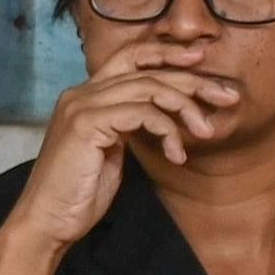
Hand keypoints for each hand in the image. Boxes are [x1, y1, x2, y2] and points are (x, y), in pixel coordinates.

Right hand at [1, 62, 245, 252]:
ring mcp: (81, 106)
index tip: (200, 59)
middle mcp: (80, 93)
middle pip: (146, 70)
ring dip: (185, 107)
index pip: (129, 57)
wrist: (47, 221)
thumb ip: (127, 126)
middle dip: (193, 81)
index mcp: (84, 96)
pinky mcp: (86, 124)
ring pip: (148, 88)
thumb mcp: (110, 151)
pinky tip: (177, 154)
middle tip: (227, 97)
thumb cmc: (78, 193)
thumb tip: (162, 115)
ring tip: (205, 131)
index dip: (166, 53)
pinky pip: (141, 113)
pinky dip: (167, 130)